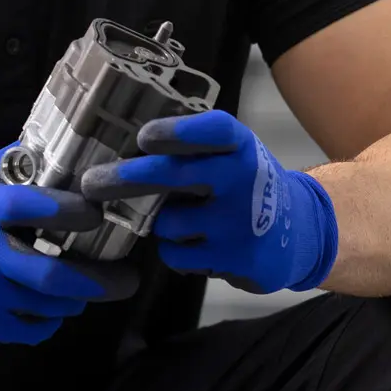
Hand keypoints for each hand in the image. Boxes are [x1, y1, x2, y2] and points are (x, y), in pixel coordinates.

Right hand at [0, 148, 139, 346]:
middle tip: (129, 280)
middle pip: (52, 276)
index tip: (98, 215)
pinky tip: (55, 308)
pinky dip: (51, 321)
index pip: (34, 208)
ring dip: (78, 300)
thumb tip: (69, 138)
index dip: (71, 211)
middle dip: (99, 281)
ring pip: (49, 307)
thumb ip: (18, 162)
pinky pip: (32, 330)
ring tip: (91, 289)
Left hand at [80, 110, 337, 294]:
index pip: (211, 131)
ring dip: (162, 223)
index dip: (176, 133)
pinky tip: (201, 245)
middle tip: (91, 183)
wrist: (299, 230)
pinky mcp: (238, 259)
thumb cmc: (247, 183)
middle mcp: (244, 178)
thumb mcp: (232, 154)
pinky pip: (177, 255)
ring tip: (185, 220)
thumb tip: (120, 150)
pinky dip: (177, 251)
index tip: (143, 138)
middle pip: (174, 176)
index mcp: (241, 145)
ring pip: (167, 222)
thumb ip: (192, 150)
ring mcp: (240, 222)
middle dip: (126, 179)